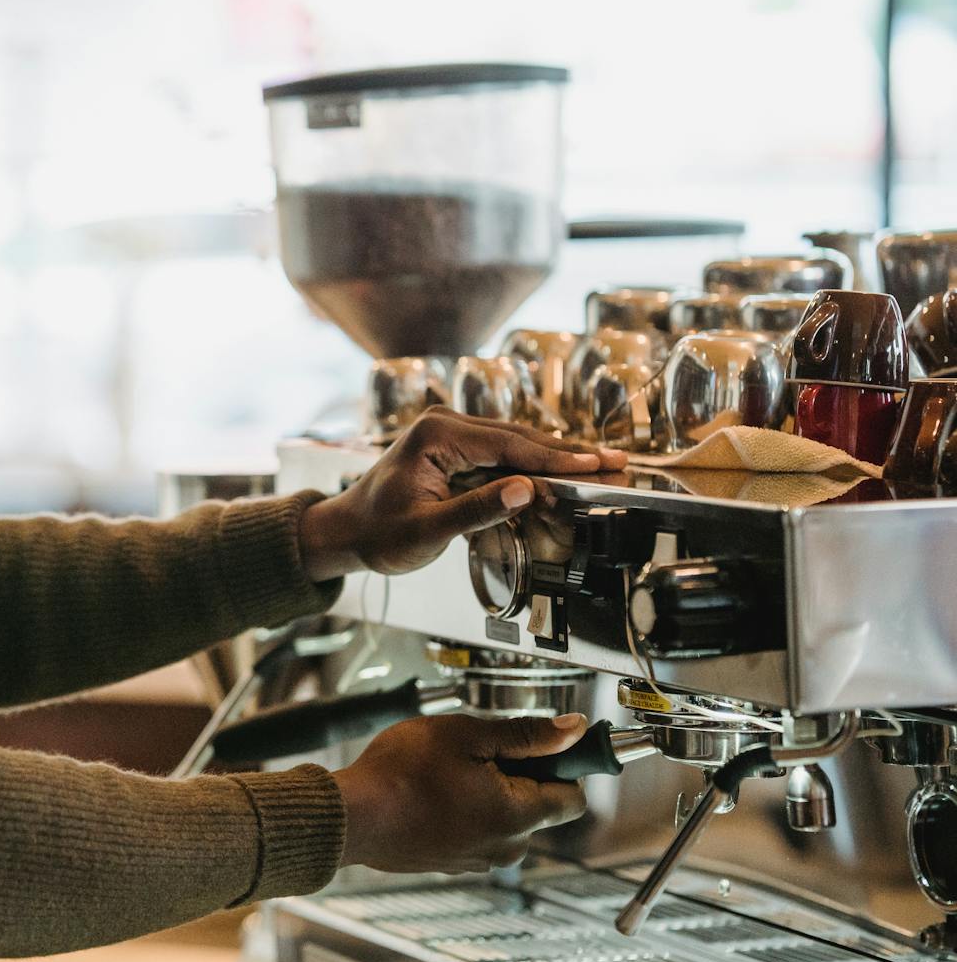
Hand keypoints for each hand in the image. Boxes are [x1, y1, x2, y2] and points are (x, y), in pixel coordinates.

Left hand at [299, 408, 625, 578]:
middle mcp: (444, 426)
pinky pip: (503, 457)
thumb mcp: (426, 531)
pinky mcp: (455, 452)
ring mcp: (450, 436)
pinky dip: (535, 467)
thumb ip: (475, 510)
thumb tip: (524, 489)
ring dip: (557, 459)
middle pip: (519, 439)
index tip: (596, 465)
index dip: (555, 458)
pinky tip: (566, 476)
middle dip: (568, 454)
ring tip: (603, 467)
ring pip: (516, 445)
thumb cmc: (377, 534)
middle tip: (615, 464)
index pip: (508, 445)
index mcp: (435, 436)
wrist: (345, 533)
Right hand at [332, 713, 590, 872]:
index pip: (574, 798)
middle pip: (537, 806)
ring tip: (447, 772)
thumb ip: (525, 734)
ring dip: (489, 793)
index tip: (538, 745)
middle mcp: (506, 847)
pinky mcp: (452, 863)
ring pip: (505, 820)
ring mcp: (478, 860)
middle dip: (517, 775)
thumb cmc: (399, 775)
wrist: (350, 818)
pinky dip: (464, 812)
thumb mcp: (465, 735)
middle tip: (476, 750)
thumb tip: (573, 730)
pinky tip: (432, 792)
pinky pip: (476, 832)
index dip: (561, 765)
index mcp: (518, 815)